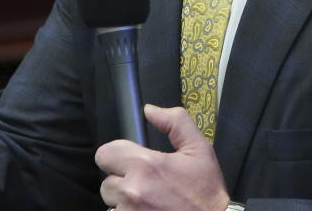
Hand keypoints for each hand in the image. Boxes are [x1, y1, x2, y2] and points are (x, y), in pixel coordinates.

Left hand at [95, 104, 230, 210]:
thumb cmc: (206, 194)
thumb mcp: (199, 150)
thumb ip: (175, 122)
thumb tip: (150, 110)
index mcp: (146, 165)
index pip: (105, 154)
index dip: (117, 156)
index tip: (130, 162)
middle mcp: (132, 191)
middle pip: (106, 182)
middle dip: (122, 181)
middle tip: (145, 185)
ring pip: (111, 203)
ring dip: (124, 203)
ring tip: (148, 202)